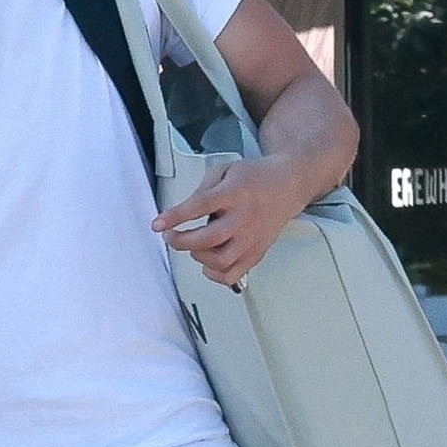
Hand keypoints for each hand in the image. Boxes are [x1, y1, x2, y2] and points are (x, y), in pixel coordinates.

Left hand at [152, 156, 308, 285]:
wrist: (288, 186)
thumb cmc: (256, 178)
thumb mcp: (224, 170)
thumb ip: (202, 189)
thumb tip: (181, 212)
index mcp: (234, 193)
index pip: (200, 206)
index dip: (176, 216)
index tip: (158, 223)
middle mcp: (244, 218)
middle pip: (208, 239)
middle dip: (181, 240)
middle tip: (171, 235)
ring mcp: (252, 239)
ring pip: (220, 261)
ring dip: (197, 256)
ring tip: (193, 246)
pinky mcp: (256, 253)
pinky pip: (232, 275)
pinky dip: (214, 274)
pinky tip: (208, 262)